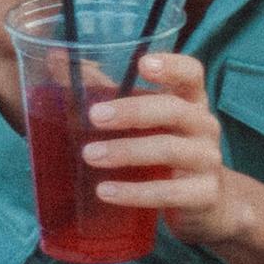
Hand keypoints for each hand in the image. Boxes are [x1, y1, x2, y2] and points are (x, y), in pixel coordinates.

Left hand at [83, 49, 228, 235]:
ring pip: (169, 150)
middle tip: (94, 116)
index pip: (191, 73)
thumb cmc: (168, 150)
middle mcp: (204, 125)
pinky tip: (105, 191)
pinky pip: (168, 192)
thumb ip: (105, 89)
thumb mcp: (145, 119)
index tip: (142, 64)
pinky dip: (134, 193)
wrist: (209, 204)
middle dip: (132, 112)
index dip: (172, 66)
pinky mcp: (204, 194)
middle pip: (173, 110)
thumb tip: (54, 59)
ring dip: (126, 152)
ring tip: (89, 156)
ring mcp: (207, 160)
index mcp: (190, 100)